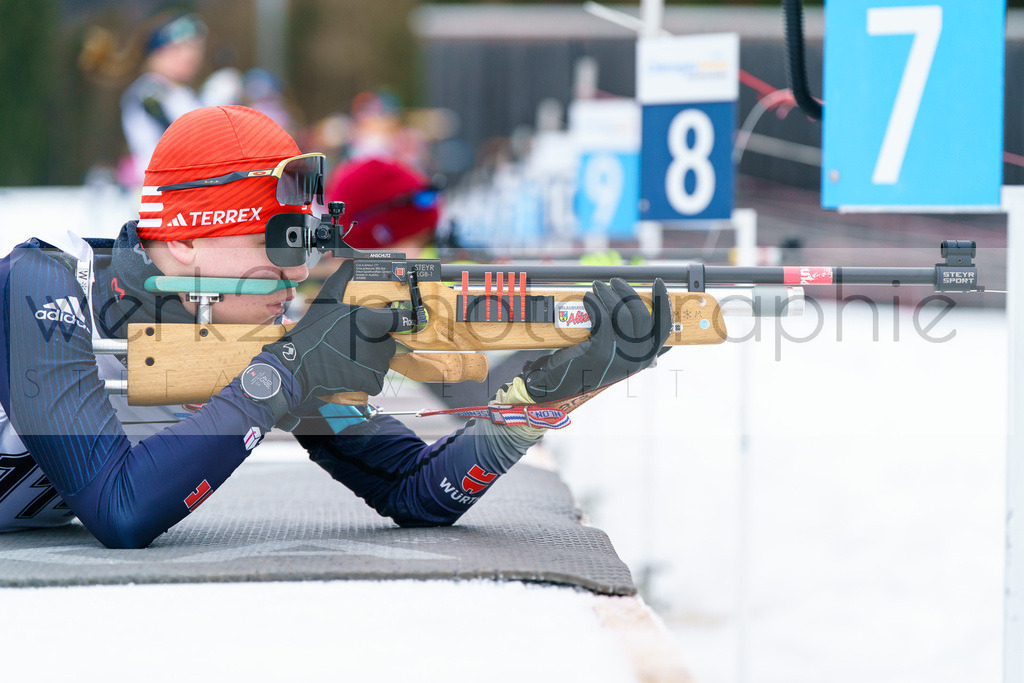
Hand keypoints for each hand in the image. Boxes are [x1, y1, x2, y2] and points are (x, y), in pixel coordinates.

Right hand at [263, 259, 401, 403]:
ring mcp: (376, 364)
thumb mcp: (326, 300)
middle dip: (376, 342)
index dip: (400, 319)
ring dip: (371, 361)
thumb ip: (341, 279)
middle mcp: (379, 343)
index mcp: (372, 321)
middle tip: (354, 342)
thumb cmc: (313, 332)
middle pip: (389, 342)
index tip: (396, 322)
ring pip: (383, 361)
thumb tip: (349, 263)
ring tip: (349, 357)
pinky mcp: (372, 382)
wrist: (299, 365)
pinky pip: (376, 380)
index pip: (402, 319)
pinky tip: (350, 371)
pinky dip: (366, 378)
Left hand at [519, 278, 670, 402]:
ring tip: (597, 286)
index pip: (664, 326)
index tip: (658, 282)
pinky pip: (602, 318)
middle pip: (641, 314)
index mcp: (647, 357)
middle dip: (626, 292)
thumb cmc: (589, 365)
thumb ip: (632, 341)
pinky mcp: (600, 351)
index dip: (663, 302)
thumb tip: (645, 315)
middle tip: (613, 281)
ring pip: (621, 313)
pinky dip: (594, 304)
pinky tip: (588, 298)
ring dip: (608, 294)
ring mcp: (620, 356)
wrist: (562, 384)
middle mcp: (638, 358)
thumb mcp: (617, 355)